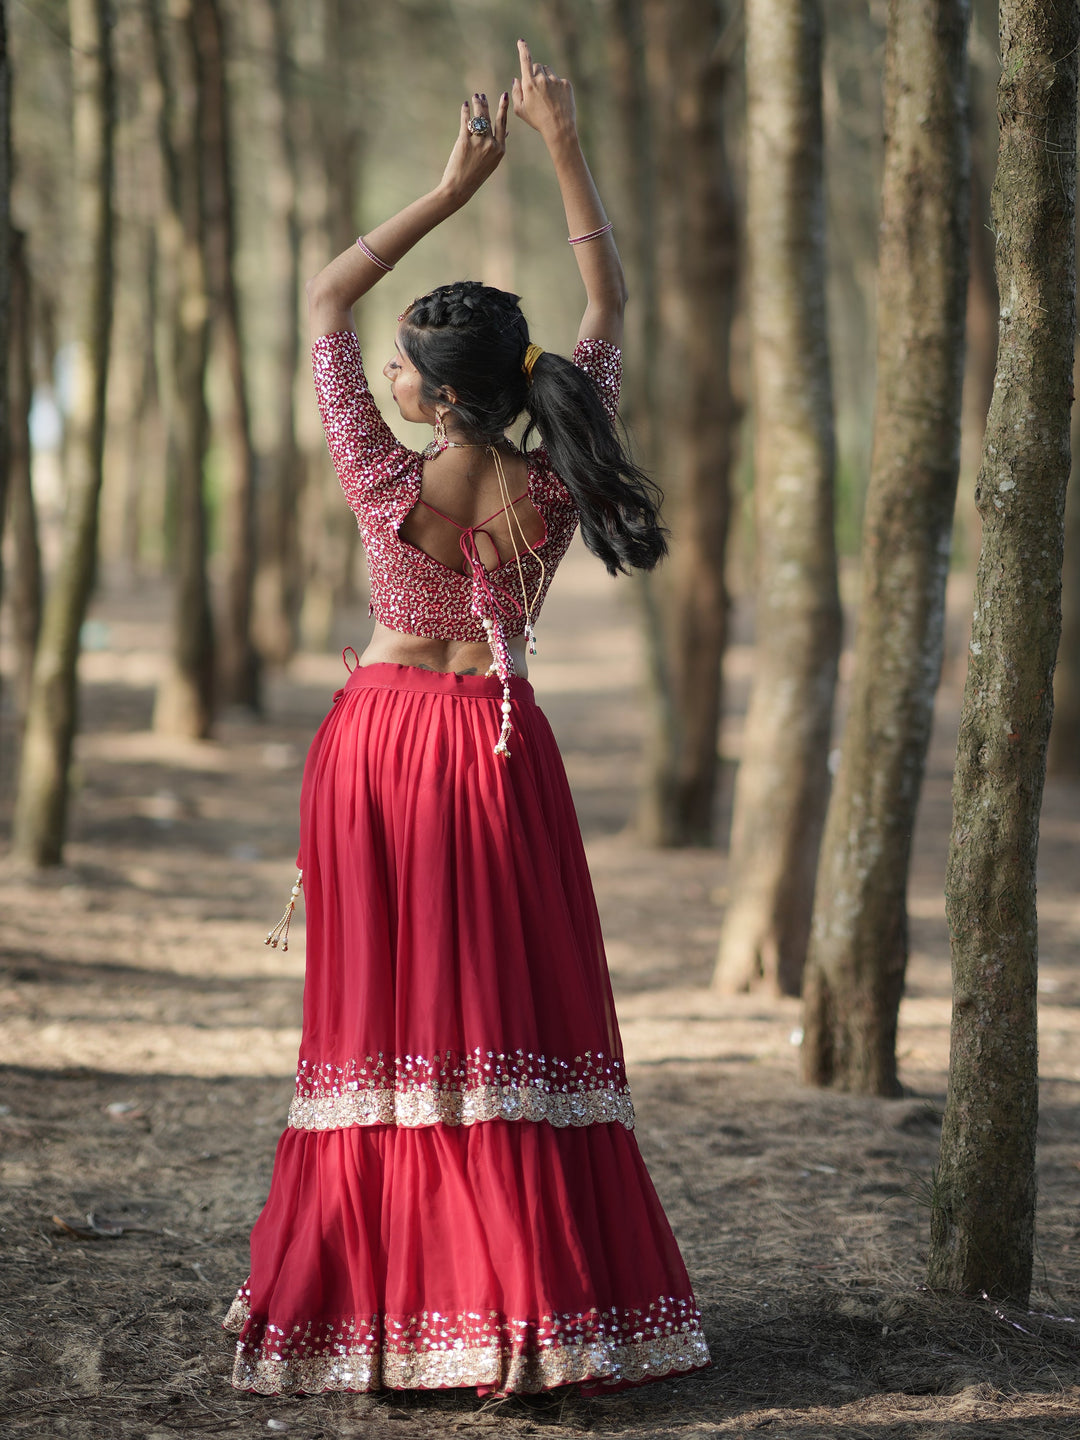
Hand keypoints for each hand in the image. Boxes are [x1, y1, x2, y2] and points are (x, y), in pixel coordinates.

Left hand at [437, 91, 509, 206]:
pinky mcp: (464, 141)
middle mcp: (491, 145)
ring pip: (478, 117)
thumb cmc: (476, 175)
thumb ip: (498, 145)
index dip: (503, 108)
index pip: (502, 124)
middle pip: (489, 118)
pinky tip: (465, 105)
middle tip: (481, 96)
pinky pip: (466, 121)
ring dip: (476, 104)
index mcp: (500, 150)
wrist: (460, 187)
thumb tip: (507, 131)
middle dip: (485, 104)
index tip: (504, 96)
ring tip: (474, 97)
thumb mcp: (492, 162)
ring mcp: (478, 143)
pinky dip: (465, 111)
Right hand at [511, 38, 576, 140]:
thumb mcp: (521, 110)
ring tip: (548, 97)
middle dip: (535, 74)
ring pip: (548, 71)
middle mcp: (542, 79)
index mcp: (529, 84)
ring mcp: (555, 80)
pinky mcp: (566, 84)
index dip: (523, 49)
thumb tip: (517, 79)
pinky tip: (557, 100)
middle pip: (537, 66)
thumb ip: (516, 92)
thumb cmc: (538, 121)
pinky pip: (559, 80)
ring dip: (546, 79)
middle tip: (537, 90)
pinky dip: (557, 87)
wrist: (559, 129)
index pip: (525, 60)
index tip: (521, 41)